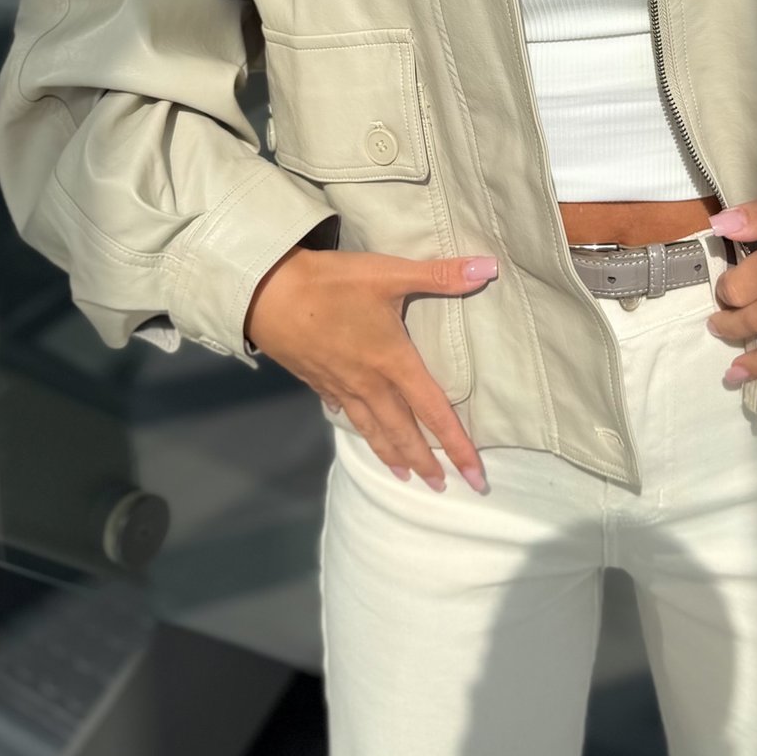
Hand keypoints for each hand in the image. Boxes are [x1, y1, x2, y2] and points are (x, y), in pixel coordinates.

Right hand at [245, 244, 498, 493]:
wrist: (266, 294)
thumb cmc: (332, 284)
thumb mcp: (388, 273)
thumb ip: (440, 274)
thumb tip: (490, 267)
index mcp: (393, 362)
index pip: (435, 412)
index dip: (459, 447)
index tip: (477, 478)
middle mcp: (370, 384)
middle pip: (403, 433)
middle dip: (425, 463)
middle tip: (442, 489)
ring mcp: (340, 386)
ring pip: (373, 430)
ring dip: (393, 455)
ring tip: (406, 477)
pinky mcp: (317, 381)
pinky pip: (345, 413)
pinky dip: (360, 427)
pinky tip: (361, 427)